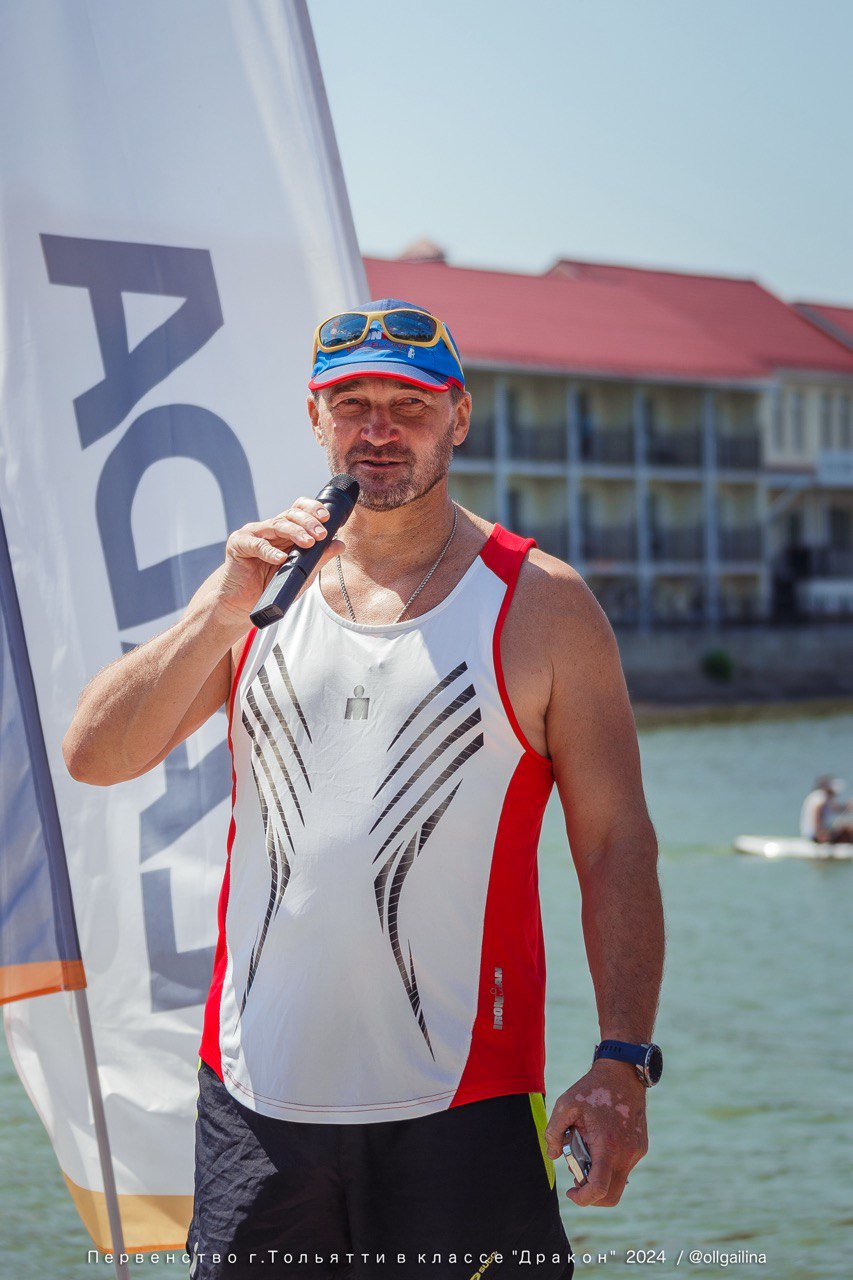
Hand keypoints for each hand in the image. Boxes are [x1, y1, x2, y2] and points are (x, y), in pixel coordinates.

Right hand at [214, 497, 343, 624]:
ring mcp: (252, 534)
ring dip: (294, 532)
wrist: (244, 604)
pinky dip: (270, 551)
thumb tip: (340, 544)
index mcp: (283, 531)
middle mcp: (268, 528)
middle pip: (290, 515)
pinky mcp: (238, 544)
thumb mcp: (301, 572)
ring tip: (308, 543)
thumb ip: (319, 558)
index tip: (326, 518)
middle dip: (308, 522)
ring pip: (276, 525)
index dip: (312, 509)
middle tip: (321, 534)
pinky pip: (256, 544)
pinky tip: (281, 558)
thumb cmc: (272, 586)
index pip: (298, 510)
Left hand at [544, 1059, 648, 1206]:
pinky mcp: (640, 1147)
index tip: (571, 1191)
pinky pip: (623, 1167)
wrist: (623, 1072)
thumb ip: (553, 1132)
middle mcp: (626, 1153)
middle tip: (577, 1175)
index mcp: (607, 1145)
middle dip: (591, 1193)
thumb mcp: (565, 1104)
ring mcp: (636, 1152)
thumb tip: (553, 1155)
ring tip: (587, 1147)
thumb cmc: (592, 1088)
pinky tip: (600, 1140)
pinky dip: (609, 1164)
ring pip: (617, 1181)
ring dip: (600, 1176)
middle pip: (611, 1195)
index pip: (599, 1188)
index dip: (583, 1199)